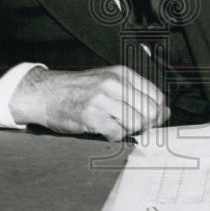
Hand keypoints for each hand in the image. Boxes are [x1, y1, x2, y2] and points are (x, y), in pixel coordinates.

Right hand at [8, 65, 168, 140]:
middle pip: (150, 111)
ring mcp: (102, 99)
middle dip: (147, 125)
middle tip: (136, 128)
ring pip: (136, 123)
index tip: (153, 121)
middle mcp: (114, 83)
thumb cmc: (78, 90)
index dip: (158, 113)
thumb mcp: (109, 81)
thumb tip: (163, 112)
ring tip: (117, 127)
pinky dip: (114, 137)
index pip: (157, 95)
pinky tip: (105, 130)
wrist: (46, 93)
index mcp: (122, 74)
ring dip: (130, 131)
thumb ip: (135, 93)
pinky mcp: (91, 116)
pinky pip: (116, 133)